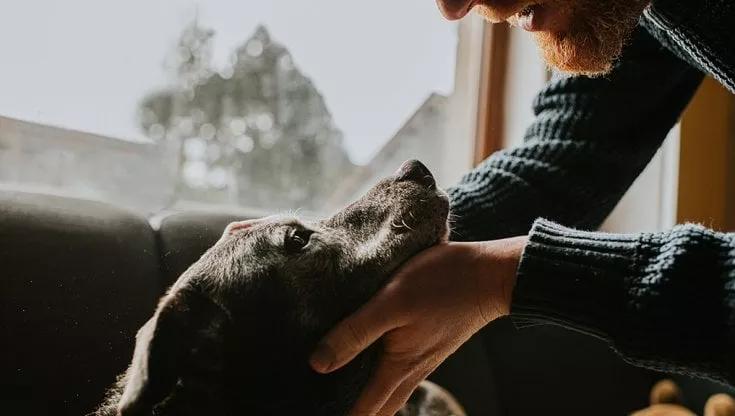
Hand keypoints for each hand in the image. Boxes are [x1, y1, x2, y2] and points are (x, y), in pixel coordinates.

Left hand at [309, 236, 526, 415]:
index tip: (319, 415)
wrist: (490, 274)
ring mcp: (423, 358)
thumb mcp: (391, 302)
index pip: (365, 409)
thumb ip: (356, 332)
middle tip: (326, 407)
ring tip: (341, 393)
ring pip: (390, 392)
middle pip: (379, 408)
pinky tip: (370, 362)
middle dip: (356, 414)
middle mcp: (411, 369)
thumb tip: (319, 364)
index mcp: (399, 366)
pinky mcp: (429, 344)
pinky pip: (400, 372)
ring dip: (368, 399)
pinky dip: (381, 377)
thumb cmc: (443, 283)